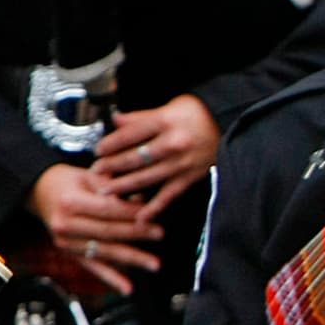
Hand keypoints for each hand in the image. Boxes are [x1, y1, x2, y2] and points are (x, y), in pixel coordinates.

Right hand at [27, 165, 163, 292]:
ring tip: (154, 264)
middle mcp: (65, 224)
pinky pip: (93, 267)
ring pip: (104, 251)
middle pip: (107, 231)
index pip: (106, 209)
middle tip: (160, 233)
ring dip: (131, 258)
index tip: (152, 214)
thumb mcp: (89, 176)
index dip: (131, 213)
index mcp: (69, 202)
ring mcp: (66, 242)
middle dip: (136, 233)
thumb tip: (142, 201)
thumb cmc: (69, 182)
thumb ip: (113, 188)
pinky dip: (112, 279)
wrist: (39, 193)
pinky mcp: (69, 254)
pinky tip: (128, 288)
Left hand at [89, 95, 218, 218]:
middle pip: (135, 158)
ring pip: (147, 177)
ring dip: (124, 186)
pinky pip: (169, 195)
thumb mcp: (169, 107)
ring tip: (106, 191)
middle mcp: (173, 143)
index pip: (130, 135)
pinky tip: (141, 216)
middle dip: (112, 166)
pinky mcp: (190, 177)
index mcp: (165, 122)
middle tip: (96, 172)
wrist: (229, 124)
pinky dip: (155, 207)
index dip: (111, 144)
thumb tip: (115, 120)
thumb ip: (141, 116)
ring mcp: (182, 163)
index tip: (98, 151)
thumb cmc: (198, 114)